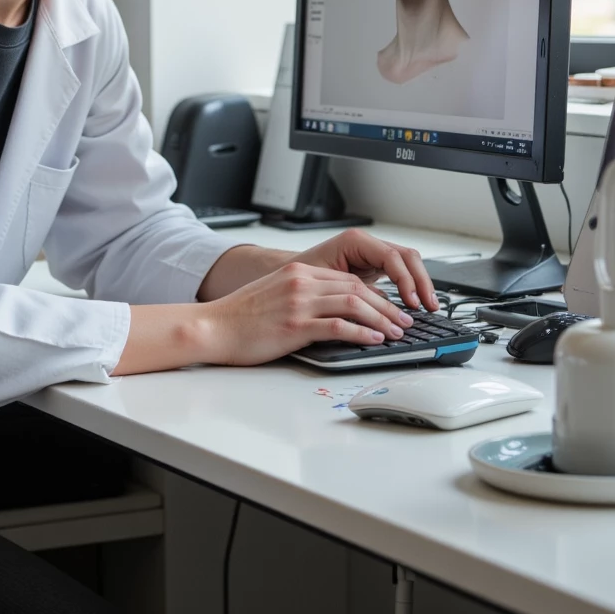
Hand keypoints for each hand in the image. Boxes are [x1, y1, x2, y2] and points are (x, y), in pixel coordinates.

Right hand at [199, 260, 415, 368]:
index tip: (389, 308)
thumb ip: (303, 295)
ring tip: (395, 333)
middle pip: (357, 288)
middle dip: (386, 306)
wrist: (212, 327)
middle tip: (402, 321)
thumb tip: (333, 312)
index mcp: (298, 272)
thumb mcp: (275, 294)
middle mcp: (301, 282)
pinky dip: (361, 333)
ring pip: (353, 304)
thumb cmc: (240, 317)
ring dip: (380, 319)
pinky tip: (373, 340)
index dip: (375, 294)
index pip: (347, 278)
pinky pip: (338, 326)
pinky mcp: (295, 325)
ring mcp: (298, 302)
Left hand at [297, 229, 438, 312]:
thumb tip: (379, 309)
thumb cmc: (299, 278)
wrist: (284, 274)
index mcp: (354, 241)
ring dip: (421, 284)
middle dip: (421, 281)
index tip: (412, 302)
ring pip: (408, 263)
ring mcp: (372, 253)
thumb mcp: (325, 283)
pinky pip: (400, 272)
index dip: (406, 281)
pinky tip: (415, 303)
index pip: (392, 257)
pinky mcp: (373, 265)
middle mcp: (366, 243)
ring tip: (429, 307)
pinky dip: (411, 286)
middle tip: (429, 306)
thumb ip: (352, 293)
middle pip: (407, 256)